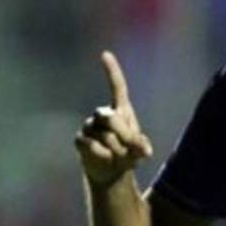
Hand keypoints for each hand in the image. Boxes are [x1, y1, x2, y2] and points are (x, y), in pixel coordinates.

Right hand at [75, 51, 153, 185]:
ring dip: (117, 150)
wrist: (111, 171)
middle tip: (131, 149)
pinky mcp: (80, 139)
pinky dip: (104, 156)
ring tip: (118, 156)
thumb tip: (145, 150)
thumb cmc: (127, 153)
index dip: (111, 71)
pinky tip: (106, 159)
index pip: (116, 86)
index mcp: (120, 110)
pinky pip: (93, 146)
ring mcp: (89, 126)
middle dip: (124, 135)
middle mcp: (102, 114)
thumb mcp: (139, 150)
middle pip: (110, 118)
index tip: (105, 54)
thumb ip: (142, 147)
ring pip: (105, 136)